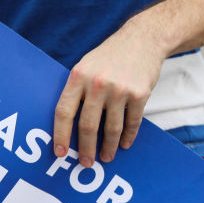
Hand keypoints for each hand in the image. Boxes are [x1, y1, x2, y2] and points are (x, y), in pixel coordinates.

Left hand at [52, 21, 166, 166]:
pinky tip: (124, 144)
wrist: (143, 39)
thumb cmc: (110, 56)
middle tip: (86, 163)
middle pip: (88, 126)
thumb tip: (67, 124)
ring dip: (108, 147)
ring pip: (111, 129)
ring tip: (106, 157)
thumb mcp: (86, 65)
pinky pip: (132, 123)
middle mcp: (97, 84)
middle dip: (86, 149)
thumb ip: (77, 89)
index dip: (60, 135)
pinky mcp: (139, 94)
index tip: (60, 153)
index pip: (64, 112)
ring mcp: (119, 90)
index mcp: (78, 76)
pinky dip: (128, 137)